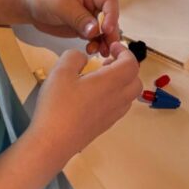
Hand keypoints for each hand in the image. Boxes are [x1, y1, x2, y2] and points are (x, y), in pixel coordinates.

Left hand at [21, 0, 120, 55]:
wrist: (28, 4)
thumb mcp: (61, 4)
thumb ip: (79, 17)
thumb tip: (95, 30)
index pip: (109, 1)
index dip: (111, 15)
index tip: (106, 29)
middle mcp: (94, 1)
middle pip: (110, 17)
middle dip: (110, 32)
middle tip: (109, 45)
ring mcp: (89, 15)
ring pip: (104, 30)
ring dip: (105, 41)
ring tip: (101, 52)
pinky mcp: (84, 27)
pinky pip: (95, 37)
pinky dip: (95, 44)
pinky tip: (92, 50)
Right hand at [30, 41, 141, 161]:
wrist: (53, 142)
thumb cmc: (58, 105)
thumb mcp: (61, 71)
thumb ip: (74, 57)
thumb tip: (83, 57)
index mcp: (112, 82)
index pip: (131, 63)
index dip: (124, 52)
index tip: (112, 47)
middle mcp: (118, 98)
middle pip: (136, 80)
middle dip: (126, 67)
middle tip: (108, 62)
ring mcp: (113, 114)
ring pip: (130, 95)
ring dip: (122, 82)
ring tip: (101, 78)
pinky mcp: (106, 126)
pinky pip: (120, 106)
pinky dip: (115, 96)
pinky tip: (94, 95)